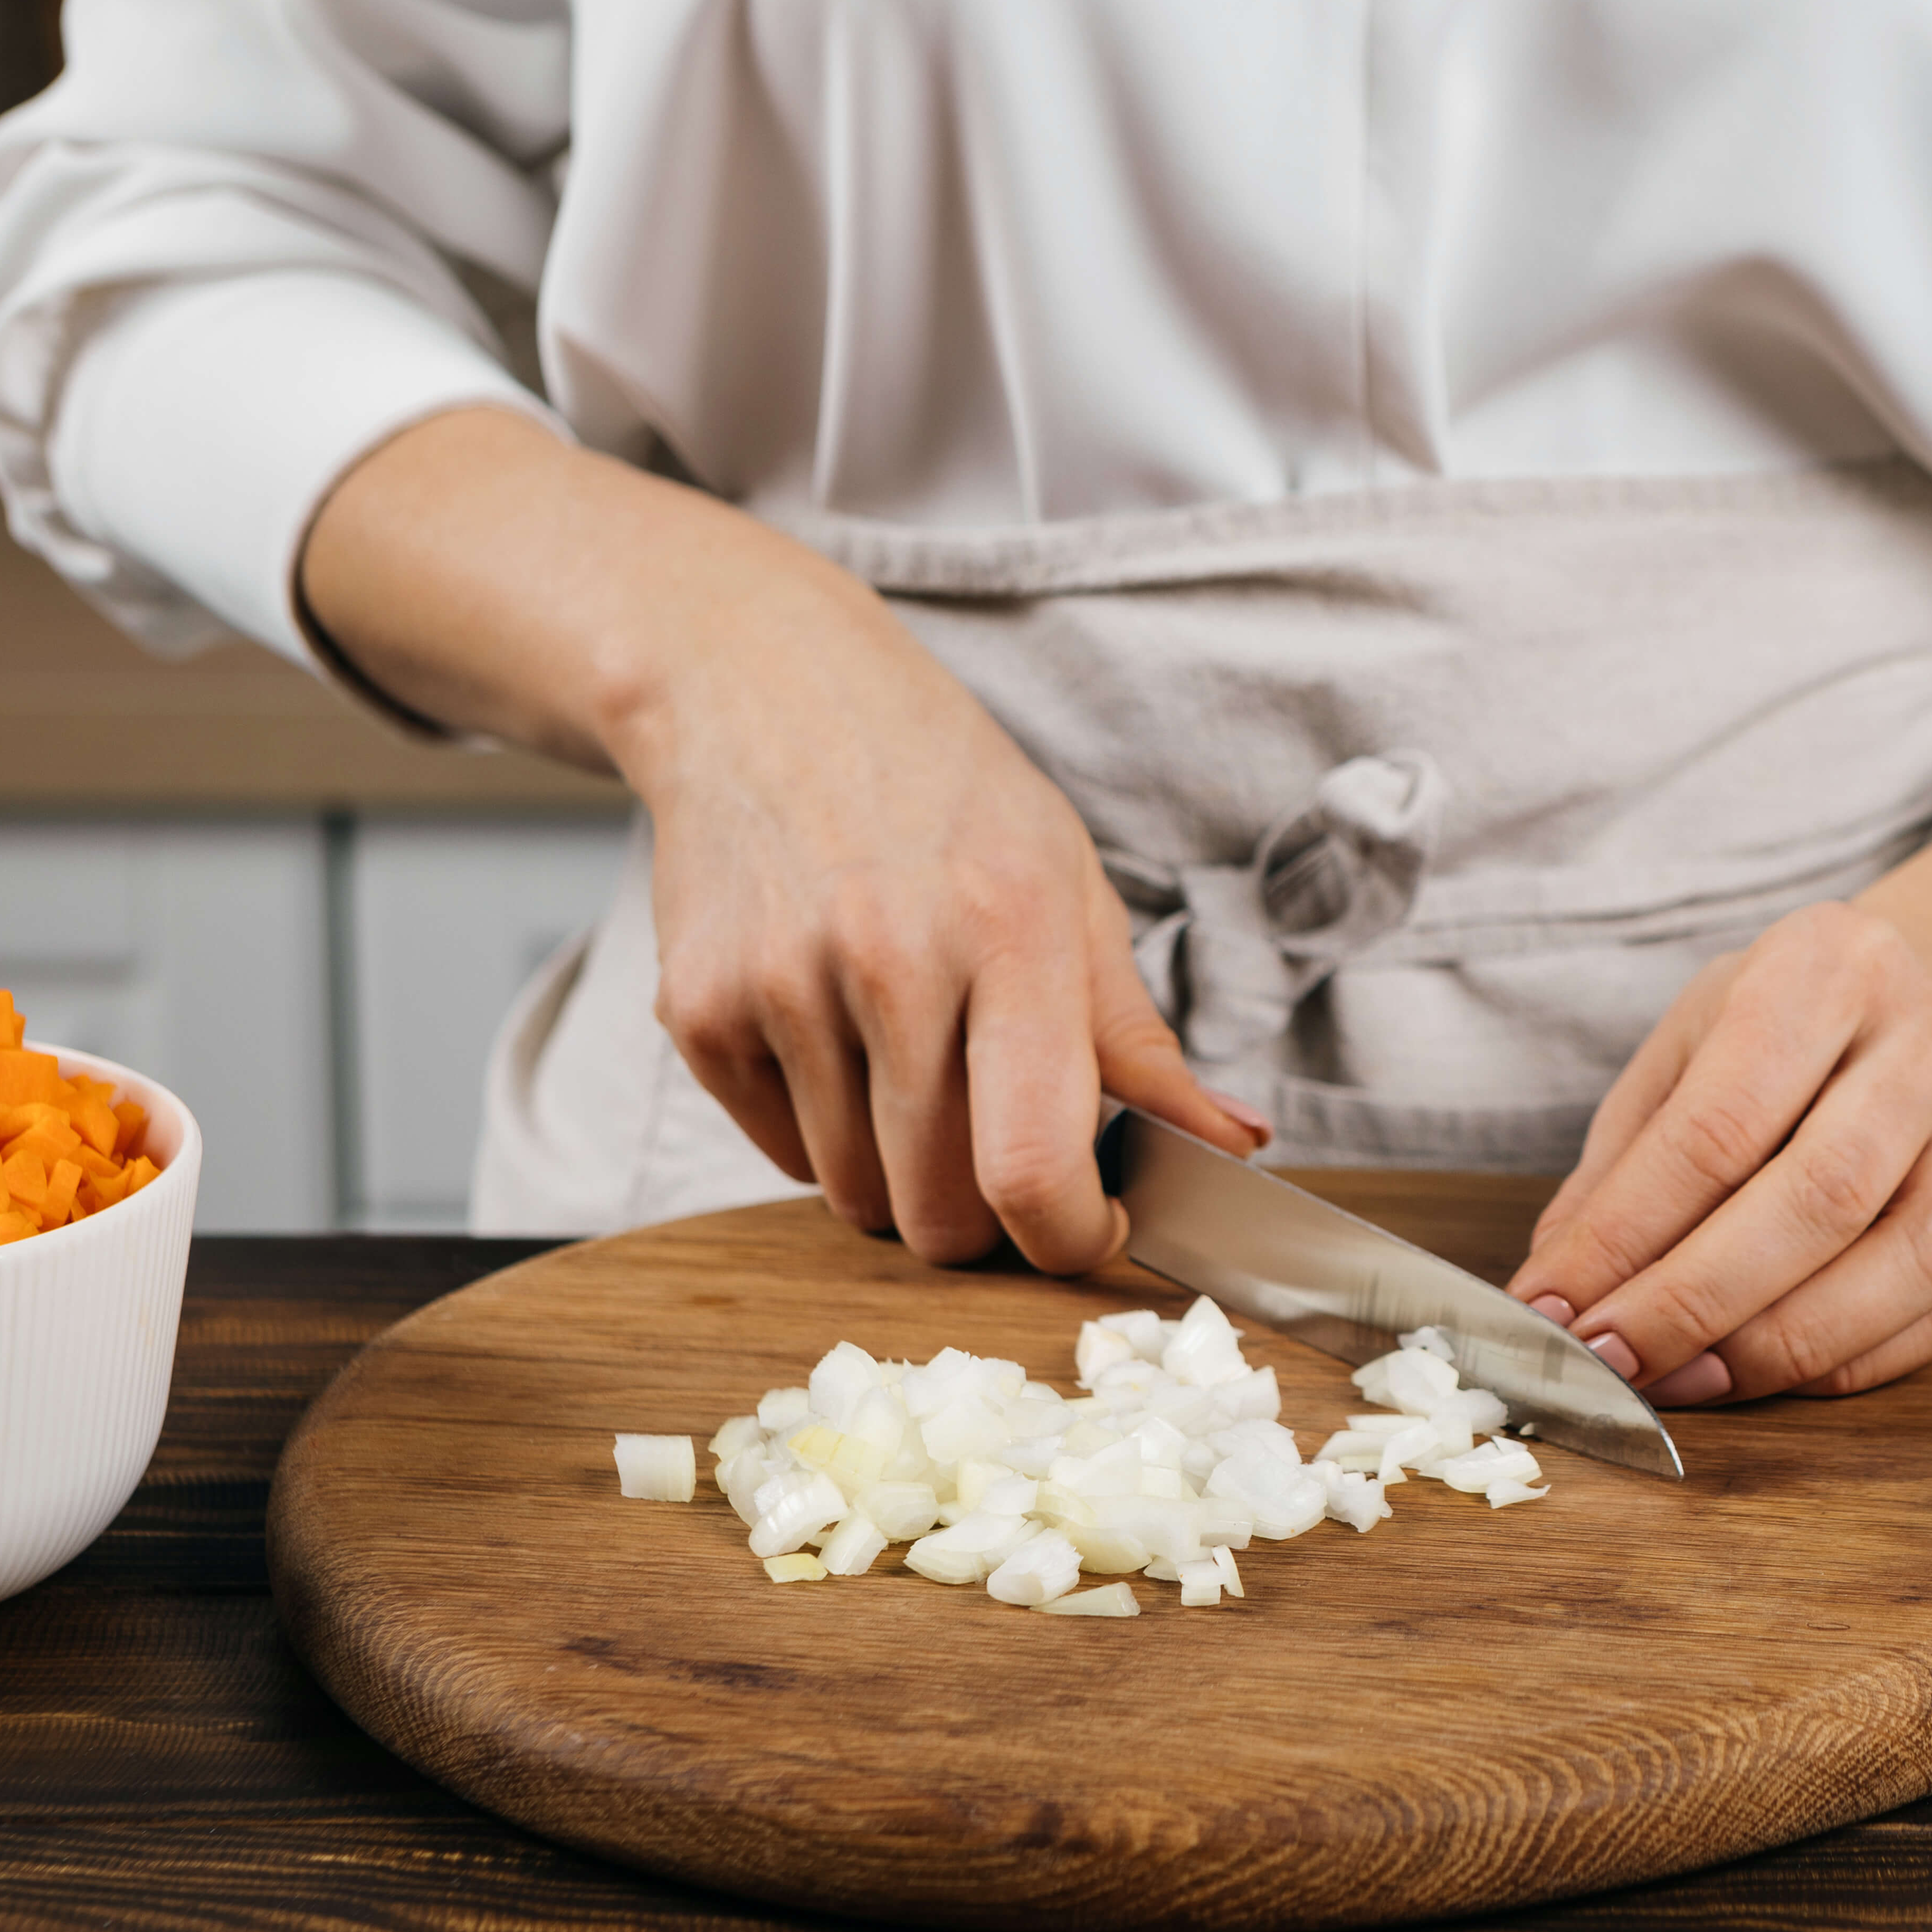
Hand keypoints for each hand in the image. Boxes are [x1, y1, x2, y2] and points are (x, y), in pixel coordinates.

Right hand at [300, 408, 1265, 1270]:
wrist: (765, 692)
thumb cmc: (942, 792)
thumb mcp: (1069, 884)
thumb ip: (1138, 1037)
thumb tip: (1232, 1143)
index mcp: (1012, 929)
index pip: (1035, 1165)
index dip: (1070, 1239)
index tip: (1090, 1228)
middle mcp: (892, 959)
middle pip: (941, 1212)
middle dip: (985, 1218)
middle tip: (1001, 1155)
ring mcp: (783, 987)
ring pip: (859, 1197)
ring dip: (901, 1175)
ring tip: (914, 1068)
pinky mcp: (700, 1010)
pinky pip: (782, 1154)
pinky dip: (822, 1133)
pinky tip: (838, 1036)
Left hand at [1505, 904, 1931, 1406]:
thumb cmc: (1786, 1030)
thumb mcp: (1688, 1050)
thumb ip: (1621, 1166)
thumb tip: (1557, 1288)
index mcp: (1829, 967)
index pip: (1717, 1127)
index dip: (1626, 1235)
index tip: (1554, 1308)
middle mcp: (1931, 1037)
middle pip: (1816, 1199)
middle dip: (1693, 1302)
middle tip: (1608, 1360)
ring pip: (1900, 1268)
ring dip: (1772, 1349)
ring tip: (1676, 1380)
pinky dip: (1840, 1366)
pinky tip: (1755, 1375)